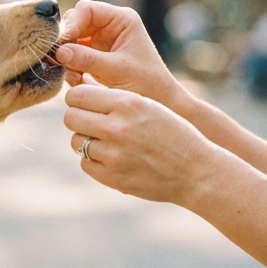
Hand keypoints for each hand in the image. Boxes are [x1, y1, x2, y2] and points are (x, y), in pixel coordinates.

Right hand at [55, 0, 177, 106]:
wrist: (157, 102)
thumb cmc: (146, 83)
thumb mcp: (117, 70)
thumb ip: (88, 59)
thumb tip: (59, 52)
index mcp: (121, 19)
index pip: (87, 9)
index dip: (72, 23)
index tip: (63, 43)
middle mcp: (108, 26)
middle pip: (75, 23)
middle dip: (67, 42)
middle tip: (63, 60)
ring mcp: (99, 42)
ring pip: (70, 41)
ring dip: (68, 58)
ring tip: (76, 76)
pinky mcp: (93, 58)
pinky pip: (72, 57)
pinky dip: (71, 68)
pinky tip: (79, 81)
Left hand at [64, 81, 219, 206]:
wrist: (196, 172)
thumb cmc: (174, 133)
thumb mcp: (149, 105)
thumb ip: (114, 98)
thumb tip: (80, 90)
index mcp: (128, 104)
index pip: (78, 95)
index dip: (78, 98)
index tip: (85, 102)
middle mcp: (117, 128)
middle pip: (71, 118)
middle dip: (78, 117)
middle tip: (91, 121)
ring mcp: (113, 155)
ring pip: (76, 141)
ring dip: (86, 140)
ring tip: (106, 140)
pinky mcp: (112, 178)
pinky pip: (85, 163)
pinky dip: (95, 160)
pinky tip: (112, 157)